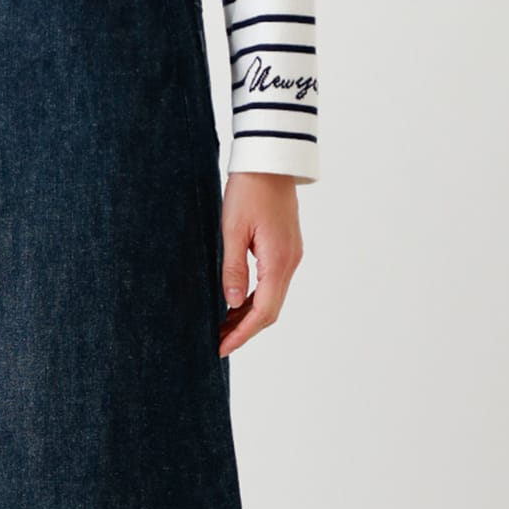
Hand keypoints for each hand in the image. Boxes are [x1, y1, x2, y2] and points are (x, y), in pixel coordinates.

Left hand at [217, 172, 303, 356]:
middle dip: (244, 330)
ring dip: (248, 316)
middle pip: (270, 310)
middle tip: (217, 343)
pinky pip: (272, 284)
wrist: (270, 160)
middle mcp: (290, 262)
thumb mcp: (232, 230)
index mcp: (278, 261)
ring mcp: (291, 256)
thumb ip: (232, 269)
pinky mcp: (286, 249)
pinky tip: (234, 303)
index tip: (221, 348)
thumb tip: (230, 304)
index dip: (242, 334)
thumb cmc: (248, 189)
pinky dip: (254, 299)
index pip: (263, 312)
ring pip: (272, 298)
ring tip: (221, 327)